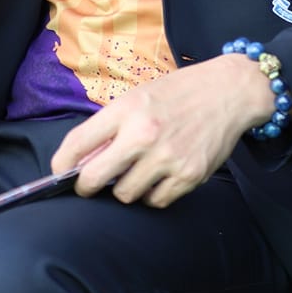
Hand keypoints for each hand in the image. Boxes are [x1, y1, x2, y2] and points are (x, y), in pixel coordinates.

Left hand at [51, 56, 273, 208]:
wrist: (230, 91)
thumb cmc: (180, 92)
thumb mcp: (139, 96)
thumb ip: (111, 126)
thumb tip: (82, 162)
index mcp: (127, 110)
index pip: (77, 144)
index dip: (61, 164)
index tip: (62, 172)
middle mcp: (145, 134)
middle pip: (94, 178)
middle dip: (87, 186)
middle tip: (92, 184)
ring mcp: (168, 157)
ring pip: (125, 194)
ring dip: (126, 188)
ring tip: (137, 172)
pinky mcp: (189, 175)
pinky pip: (156, 201)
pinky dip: (153, 194)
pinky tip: (160, 176)